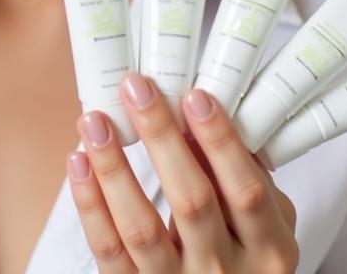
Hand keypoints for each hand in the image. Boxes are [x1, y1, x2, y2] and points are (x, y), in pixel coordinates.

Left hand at [68, 77, 297, 272]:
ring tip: (95, 122)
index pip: (245, 190)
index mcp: (266, 249)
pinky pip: (109, 250)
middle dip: (161, 137)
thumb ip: (244, 175)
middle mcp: (224, 270)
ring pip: (141, 228)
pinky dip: (90, 204)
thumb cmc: (242, 260)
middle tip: (138, 90)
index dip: (220, 142)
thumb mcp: (262, 225)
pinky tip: (80, 162)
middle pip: (191, 202)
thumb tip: (202, 114)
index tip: (194, 96)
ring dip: (114, 167)